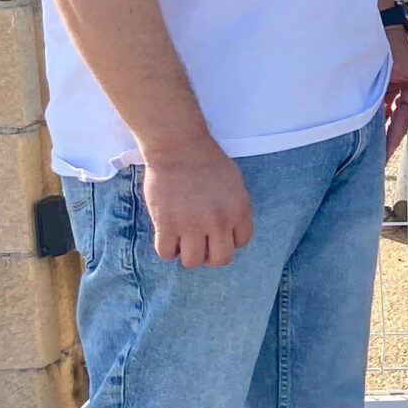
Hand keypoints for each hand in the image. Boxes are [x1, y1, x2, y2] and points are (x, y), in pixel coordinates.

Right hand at [142, 141, 252, 267]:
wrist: (179, 147)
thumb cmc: (206, 160)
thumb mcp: (234, 184)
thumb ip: (234, 208)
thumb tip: (228, 230)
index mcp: (239, 210)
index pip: (241, 242)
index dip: (229, 240)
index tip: (217, 232)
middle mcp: (219, 221)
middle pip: (221, 259)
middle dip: (211, 255)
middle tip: (201, 244)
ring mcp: (192, 224)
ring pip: (193, 261)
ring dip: (188, 254)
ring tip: (183, 239)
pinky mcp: (167, 224)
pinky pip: (166, 253)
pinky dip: (167, 248)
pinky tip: (167, 235)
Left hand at [383, 29, 407, 159]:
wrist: (382, 28)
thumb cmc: (390, 45)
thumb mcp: (389, 72)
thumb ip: (384, 95)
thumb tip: (375, 117)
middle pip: (404, 120)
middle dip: (393, 139)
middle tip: (384, 158)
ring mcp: (402, 89)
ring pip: (395, 115)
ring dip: (385, 129)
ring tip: (375, 147)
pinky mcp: (391, 88)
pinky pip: (387, 107)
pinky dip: (380, 116)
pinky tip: (371, 127)